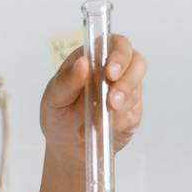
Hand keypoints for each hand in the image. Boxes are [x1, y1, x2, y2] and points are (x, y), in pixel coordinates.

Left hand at [39, 35, 145, 167]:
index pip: (116, 44)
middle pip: (137, 63)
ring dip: (120, 106)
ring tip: (99, 120)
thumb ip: (67, 81)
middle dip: (127, 83)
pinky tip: (103, 127)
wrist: (66, 147)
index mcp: (95, 57)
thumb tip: (82, 64)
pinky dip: (119, 122)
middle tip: (112, 102)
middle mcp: (114, 71)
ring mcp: (126, 91)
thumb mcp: (54, 97)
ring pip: (136, 90)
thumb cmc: (58, 115)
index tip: (111, 73)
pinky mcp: (131, 112)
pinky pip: (133, 113)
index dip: (119, 55)